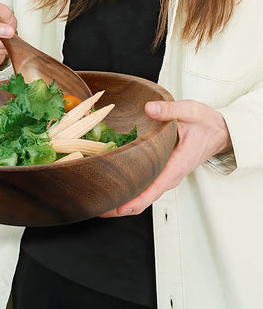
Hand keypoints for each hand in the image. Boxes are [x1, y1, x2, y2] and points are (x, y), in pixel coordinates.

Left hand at [100, 99, 231, 217]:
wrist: (219, 132)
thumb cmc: (206, 124)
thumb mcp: (190, 111)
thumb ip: (169, 110)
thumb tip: (149, 108)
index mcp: (178, 164)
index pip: (156, 187)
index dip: (137, 200)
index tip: (119, 208)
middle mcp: (172, 175)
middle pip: (146, 197)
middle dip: (122, 205)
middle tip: (99, 208)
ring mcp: (167, 175)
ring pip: (145, 194)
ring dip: (124, 199)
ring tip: (101, 202)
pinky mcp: (163, 172)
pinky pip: (146, 186)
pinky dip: (130, 190)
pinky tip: (114, 189)